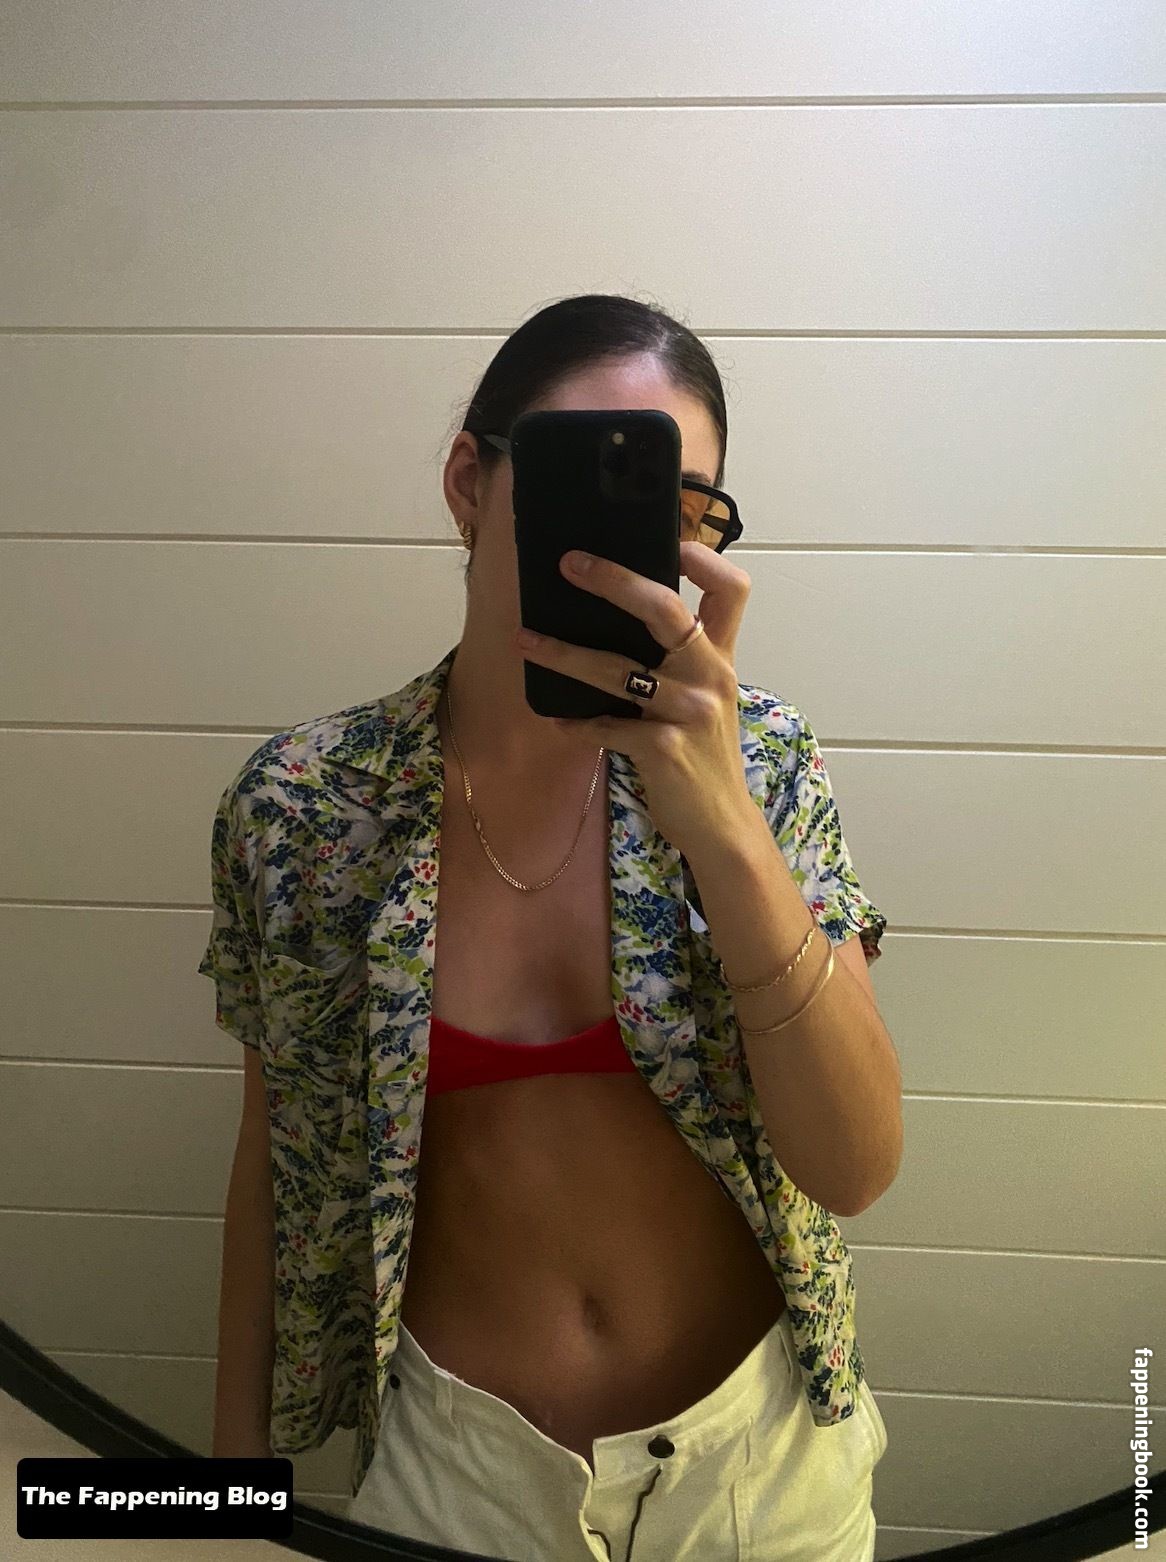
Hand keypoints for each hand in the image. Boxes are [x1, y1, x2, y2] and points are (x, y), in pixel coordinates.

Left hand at [514, 541, 757, 856]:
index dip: (705, 559)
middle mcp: (710, 676)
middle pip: (665, 609)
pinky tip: (555, 720)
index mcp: (720, 657)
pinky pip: (606, 726)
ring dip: (563, 655)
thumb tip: (614, 618)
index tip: (671, 541)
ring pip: (615, 669)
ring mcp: (689, 712)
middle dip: (614, 581)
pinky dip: (576, 723)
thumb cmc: (702, 756)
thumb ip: (677, 661)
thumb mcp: (704, 698)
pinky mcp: (664, 749)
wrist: (721, 825)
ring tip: (524, 642)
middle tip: (569, 565)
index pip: (731, 591)